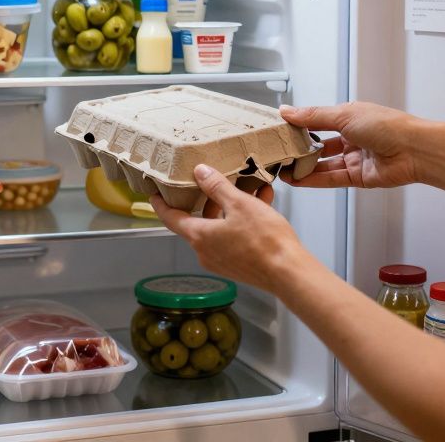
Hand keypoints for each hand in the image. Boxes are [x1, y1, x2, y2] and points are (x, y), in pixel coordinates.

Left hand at [151, 164, 308, 292]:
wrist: (289, 273)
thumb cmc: (264, 240)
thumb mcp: (239, 204)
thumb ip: (217, 187)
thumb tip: (200, 172)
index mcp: (200, 236)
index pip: (171, 218)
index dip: (161, 204)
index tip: (155, 194)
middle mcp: (206, 252)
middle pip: (198, 220)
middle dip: (208, 199)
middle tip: (213, 182)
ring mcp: (222, 261)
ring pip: (220, 227)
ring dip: (231, 207)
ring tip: (248, 189)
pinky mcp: (238, 265)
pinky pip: (234, 237)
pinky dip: (243, 220)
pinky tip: (262, 202)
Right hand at [279, 102, 420, 188]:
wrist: (414, 151)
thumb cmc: (387, 126)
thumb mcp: (344, 115)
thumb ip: (313, 116)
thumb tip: (288, 110)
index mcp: (349, 117)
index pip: (317, 121)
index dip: (298, 126)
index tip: (278, 130)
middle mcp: (351, 137)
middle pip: (319, 144)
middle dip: (299, 149)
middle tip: (278, 153)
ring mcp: (354, 158)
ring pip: (323, 164)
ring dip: (303, 167)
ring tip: (283, 169)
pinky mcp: (357, 177)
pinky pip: (331, 178)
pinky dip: (314, 180)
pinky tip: (298, 180)